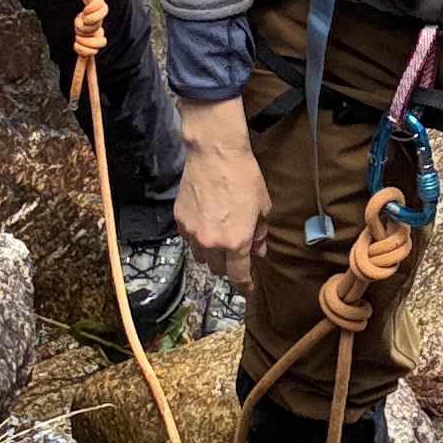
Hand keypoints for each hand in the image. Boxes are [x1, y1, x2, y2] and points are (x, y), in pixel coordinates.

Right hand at [176, 99, 267, 294]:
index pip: (239, 275)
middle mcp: (211, 242)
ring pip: (201, 256)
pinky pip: (189, 239)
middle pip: (218, 269)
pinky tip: (206, 224)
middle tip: (236, 254)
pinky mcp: (180, 219)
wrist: (215, 152)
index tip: (247, 289)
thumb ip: (259, 233)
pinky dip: (198, 238)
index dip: (244, 285)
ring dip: (212, 254)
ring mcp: (192, 232)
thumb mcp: (262, 207)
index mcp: (236, 242)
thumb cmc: (244, 176)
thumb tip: (258, 249)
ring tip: (220, 238)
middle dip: (229, 266)